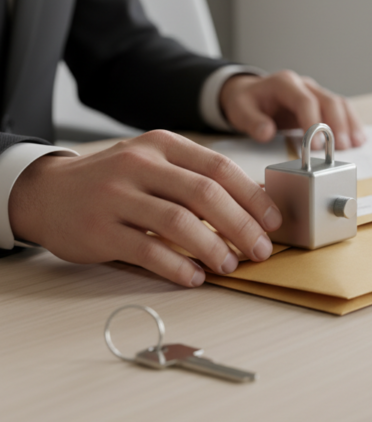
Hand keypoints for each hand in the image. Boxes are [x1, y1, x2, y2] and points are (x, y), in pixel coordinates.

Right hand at [8, 130, 282, 286]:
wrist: (48, 192)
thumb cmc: (116, 180)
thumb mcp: (156, 163)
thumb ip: (197, 176)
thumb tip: (254, 203)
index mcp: (163, 145)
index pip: (219, 167)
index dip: (253, 196)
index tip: (273, 221)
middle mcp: (140, 164)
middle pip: (205, 194)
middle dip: (241, 225)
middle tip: (260, 249)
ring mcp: (117, 195)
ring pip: (178, 222)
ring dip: (213, 248)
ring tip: (230, 265)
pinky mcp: (100, 229)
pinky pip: (147, 251)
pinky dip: (177, 267)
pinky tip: (195, 276)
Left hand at [220, 70, 365, 148]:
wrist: (250, 93)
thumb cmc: (247, 102)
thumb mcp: (240, 110)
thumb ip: (252, 122)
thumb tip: (266, 133)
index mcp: (284, 83)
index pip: (305, 101)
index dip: (314, 123)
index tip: (317, 146)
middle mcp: (304, 84)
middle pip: (328, 100)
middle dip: (337, 125)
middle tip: (342, 147)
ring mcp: (315, 92)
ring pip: (339, 103)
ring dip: (349, 124)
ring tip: (355, 144)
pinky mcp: (321, 102)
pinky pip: (341, 109)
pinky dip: (351, 123)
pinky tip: (358, 138)